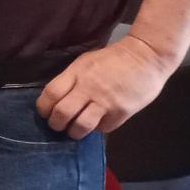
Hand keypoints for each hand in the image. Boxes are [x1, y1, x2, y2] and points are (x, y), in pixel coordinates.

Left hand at [38, 34, 178, 137]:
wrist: (146, 57)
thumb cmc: (113, 59)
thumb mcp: (86, 62)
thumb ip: (72, 79)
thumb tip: (58, 98)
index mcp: (77, 73)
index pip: (51, 93)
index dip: (43, 107)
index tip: (44, 113)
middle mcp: (89, 88)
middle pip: (63, 112)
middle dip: (56, 124)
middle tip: (58, 126)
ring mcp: (106, 101)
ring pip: (81, 125)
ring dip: (74, 132)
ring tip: (74, 131)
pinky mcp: (122, 112)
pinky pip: (103, 127)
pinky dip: (98, 128)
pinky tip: (98, 123)